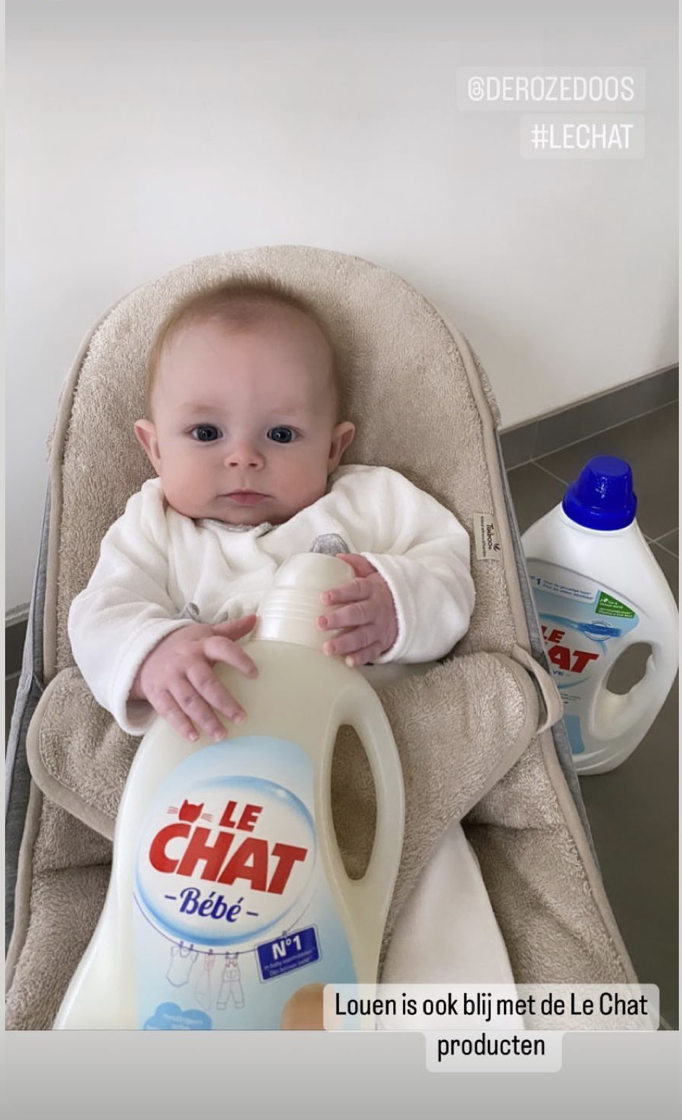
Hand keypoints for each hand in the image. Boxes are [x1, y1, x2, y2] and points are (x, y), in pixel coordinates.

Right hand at [130, 616, 257, 741]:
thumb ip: (231, 629)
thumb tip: (256, 618)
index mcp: (201, 645)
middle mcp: (186, 661)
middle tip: (241, 718)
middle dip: (224, 702)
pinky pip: (169, 711)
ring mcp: (170, 678)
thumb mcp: (204, 633)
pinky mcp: (157, 693)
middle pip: (206, 682)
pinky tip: (194, 737)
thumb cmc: (183, 645)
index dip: (239, 660)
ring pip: (189, 701)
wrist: (144, 652)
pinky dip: (181, 725)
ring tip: (222, 735)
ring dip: (205, 719)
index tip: (254, 674)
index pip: (222, 648)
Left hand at [316, 553, 397, 666]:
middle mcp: (376, 609)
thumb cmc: (383, 590)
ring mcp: (380, 628)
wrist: (410, 608)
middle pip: (358, 614)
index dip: (340, 593)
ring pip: (363, 635)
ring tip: (327, 648)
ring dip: (345, 643)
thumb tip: (337, 557)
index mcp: (372, 590)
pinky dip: (361, 657)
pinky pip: (373, 651)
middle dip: (339, 619)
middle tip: (320, 623)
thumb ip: (358, 565)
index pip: (356, 589)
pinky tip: (348, 661)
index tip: (323, 597)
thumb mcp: (374, 573)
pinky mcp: (383, 643)